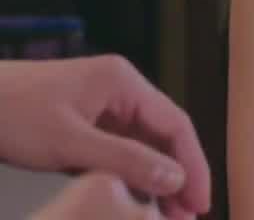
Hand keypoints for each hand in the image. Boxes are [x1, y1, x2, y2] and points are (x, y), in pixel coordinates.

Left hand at [0, 56, 209, 217]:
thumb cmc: (11, 112)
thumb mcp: (69, 142)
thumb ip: (125, 160)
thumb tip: (174, 179)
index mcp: (123, 83)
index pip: (176, 124)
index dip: (193, 164)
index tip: (199, 200)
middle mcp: (120, 90)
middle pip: (163, 135)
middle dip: (178, 175)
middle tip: (188, 215)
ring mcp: (102, 105)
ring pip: (142, 144)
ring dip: (155, 177)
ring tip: (168, 213)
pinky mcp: (85, 122)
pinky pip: (118, 148)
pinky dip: (130, 174)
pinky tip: (136, 197)